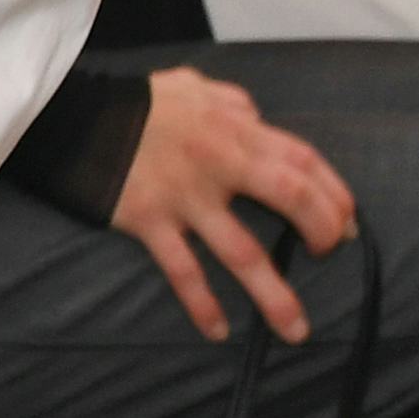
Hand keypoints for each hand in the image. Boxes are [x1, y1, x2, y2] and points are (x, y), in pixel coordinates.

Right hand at [113, 66, 356, 343]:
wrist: (70, 115)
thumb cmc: (133, 102)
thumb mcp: (191, 87)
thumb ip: (230, 102)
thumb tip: (256, 118)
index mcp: (233, 128)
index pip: (303, 158)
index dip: (334, 191)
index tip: (349, 220)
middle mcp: (219, 162)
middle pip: (291, 197)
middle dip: (322, 230)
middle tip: (330, 255)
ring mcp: (185, 196)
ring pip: (242, 250)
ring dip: (273, 293)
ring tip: (296, 330)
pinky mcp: (149, 219)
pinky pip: (182, 269)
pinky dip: (202, 302)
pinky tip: (218, 330)